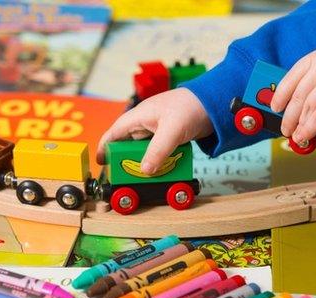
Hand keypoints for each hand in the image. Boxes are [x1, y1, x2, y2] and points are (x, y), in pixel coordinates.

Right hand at [96, 88, 212, 173]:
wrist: (214, 102)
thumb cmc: (190, 107)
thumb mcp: (172, 131)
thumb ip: (158, 151)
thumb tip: (145, 170)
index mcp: (139, 116)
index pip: (114, 133)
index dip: (105, 148)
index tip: (101, 163)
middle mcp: (145, 122)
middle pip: (128, 144)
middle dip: (126, 160)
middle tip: (125, 176)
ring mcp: (158, 129)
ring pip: (144, 149)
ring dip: (144, 162)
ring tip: (144, 176)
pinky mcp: (169, 136)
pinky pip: (158, 151)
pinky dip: (158, 160)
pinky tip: (161, 169)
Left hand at [270, 47, 315, 144]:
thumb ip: (312, 81)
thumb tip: (291, 106)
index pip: (290, 78)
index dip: (280, 95)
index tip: (275, 107)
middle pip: (298, 96)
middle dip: (289, 116)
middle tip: (285, 128)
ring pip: (308, 108)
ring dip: (299, 125)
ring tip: (296, 135)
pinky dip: (309, 129)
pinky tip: (304, 135)